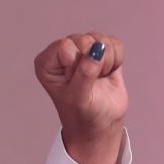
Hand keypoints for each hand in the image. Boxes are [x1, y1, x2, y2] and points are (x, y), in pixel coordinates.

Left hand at [34, 32, 127, 163]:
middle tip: (90, 82)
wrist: (101, 124)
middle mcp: (62, 53)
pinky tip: (107, 74)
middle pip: (85, 39)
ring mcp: (83, 50)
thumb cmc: (82, 114)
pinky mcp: (101, 51)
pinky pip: (115, 43)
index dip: (76, 63)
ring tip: (98, 79)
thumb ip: (85, 74)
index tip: (76, 81)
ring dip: (105, 63)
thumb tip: (96, 49)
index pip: (65, 45)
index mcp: (47, 63)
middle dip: (93, 62)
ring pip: (101, 40)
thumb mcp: (79, 98)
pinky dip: (116, 60)